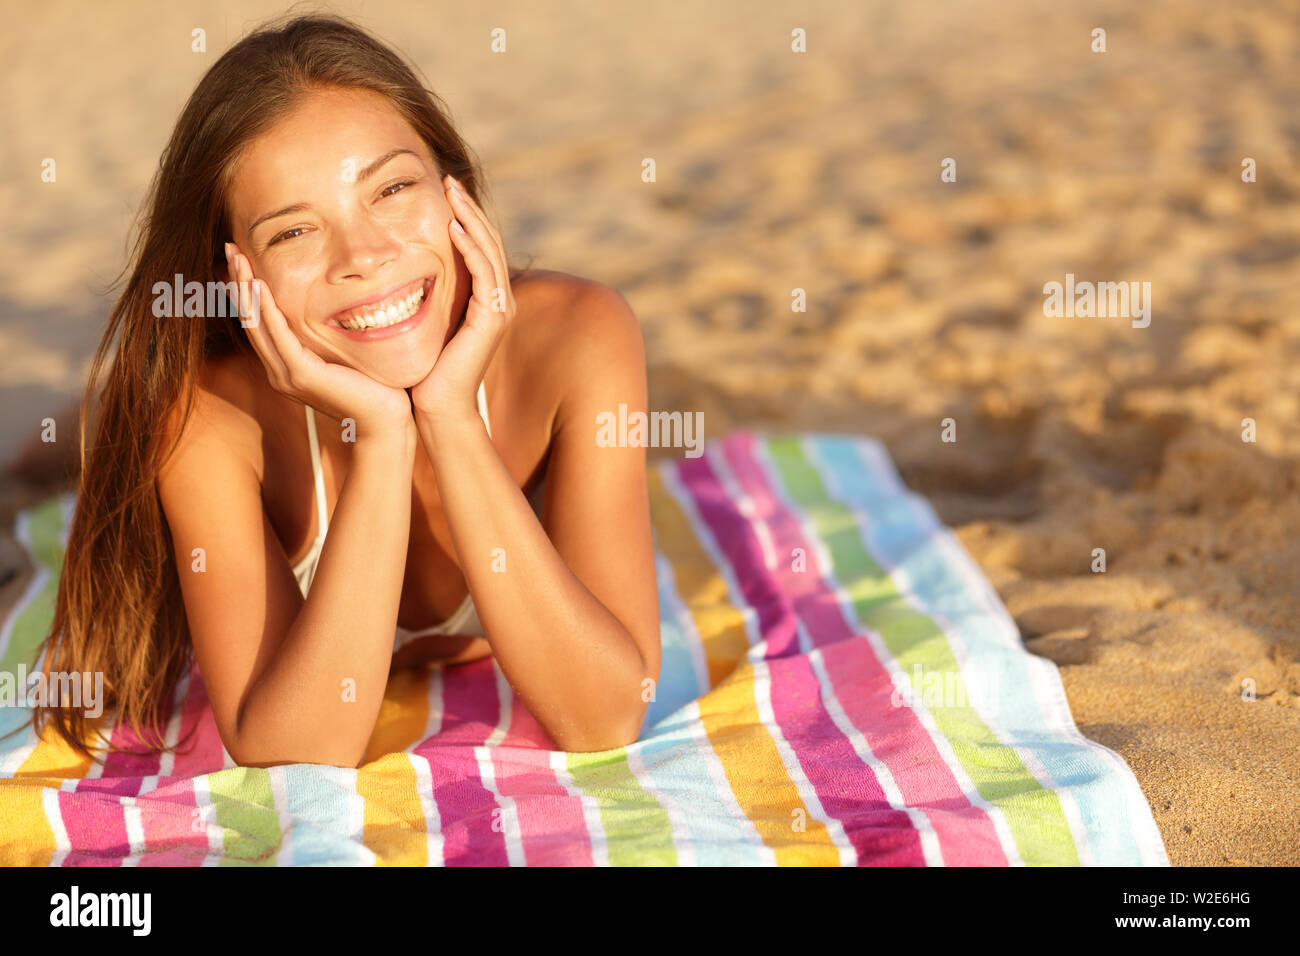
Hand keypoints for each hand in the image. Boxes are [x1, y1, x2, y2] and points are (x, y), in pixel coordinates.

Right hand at [225, 243, 414, 440]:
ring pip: (258, 325)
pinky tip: (260, 286)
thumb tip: (330, 306)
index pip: (259, 322)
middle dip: (239, 282)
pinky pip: (279, 336)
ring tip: (238, 259)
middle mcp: (279, 372)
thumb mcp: (342, 354)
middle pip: (250, 320)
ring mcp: (287, 376)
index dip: (247, 290)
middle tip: (230, 249)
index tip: (240, 259)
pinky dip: (268, 310)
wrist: (385, 421)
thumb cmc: (372, 388)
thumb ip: (326, 337)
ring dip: (246, 289)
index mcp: (285, 366)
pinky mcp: (302, 376)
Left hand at [408, 175, 516, 425]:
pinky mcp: (492, 318)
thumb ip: (420, 296)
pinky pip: (484, 273)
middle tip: (448, 179)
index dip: (463, 216)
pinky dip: (471, 247)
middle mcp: (497, 301)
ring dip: (471, 218)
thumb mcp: (421, 322)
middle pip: (487, 241)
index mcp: (483, 299)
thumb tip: (390, 270)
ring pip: (489, 250)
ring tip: (452, 191)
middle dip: (468, 208)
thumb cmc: (422, 370)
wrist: (436, 407)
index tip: (441, 190)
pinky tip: (453, 226)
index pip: (477, 247)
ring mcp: (499, 309)